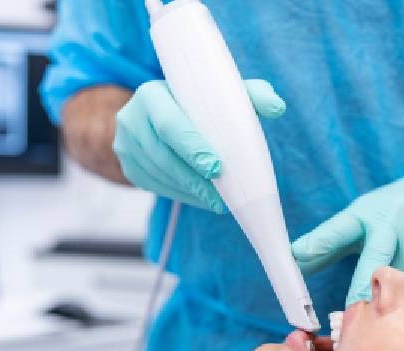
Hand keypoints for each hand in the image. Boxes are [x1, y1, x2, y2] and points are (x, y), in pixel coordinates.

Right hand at [113, 79, 285, 212]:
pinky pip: (155, 187)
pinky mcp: (128, 167)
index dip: (192, 148)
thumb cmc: (196, 105)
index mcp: (151, 95)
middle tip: (220, 198)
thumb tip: (277, 107)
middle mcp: (131, 119)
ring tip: (216, 203)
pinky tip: (201, 200)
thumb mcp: (220, 95)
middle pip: (163, 156)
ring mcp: (125, 146)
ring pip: (159, 176)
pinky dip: (180, 196)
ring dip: (189, 193)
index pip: (170, 125)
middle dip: (194, 180)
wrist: (155, 114)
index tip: (216, 168)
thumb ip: (250, 96)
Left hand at [292, 165, 403, 305]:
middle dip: (363, 287)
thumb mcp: (361, 221)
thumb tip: (297, 262)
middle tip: (353, 311)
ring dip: (398, 287)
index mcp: (366, 212)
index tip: (297, 259)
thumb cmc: (394, 213)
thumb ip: (331, 244)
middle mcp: (393, 216)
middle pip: (376, 259)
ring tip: (399, 277)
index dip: (318, 245)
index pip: (338, 230)